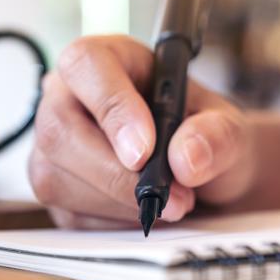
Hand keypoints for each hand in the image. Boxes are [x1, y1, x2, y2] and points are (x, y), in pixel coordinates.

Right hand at [28, 35, 255, 227]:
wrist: (200, 170)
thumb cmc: (203, 134)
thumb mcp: (227, 126)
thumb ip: (216, 134)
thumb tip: (185, 157)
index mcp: (109, 58)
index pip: (86, 65)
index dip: (112, 108)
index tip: (145, 151)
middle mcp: (69, 96)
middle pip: (60, 131)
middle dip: (116, 175)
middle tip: (171, 196)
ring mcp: (52, 143)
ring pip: (59, 178)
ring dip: (122, 203)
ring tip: (171, 201)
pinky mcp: (55, 186)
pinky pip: (69, 213)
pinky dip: (116, 220)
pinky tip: (146, 209)